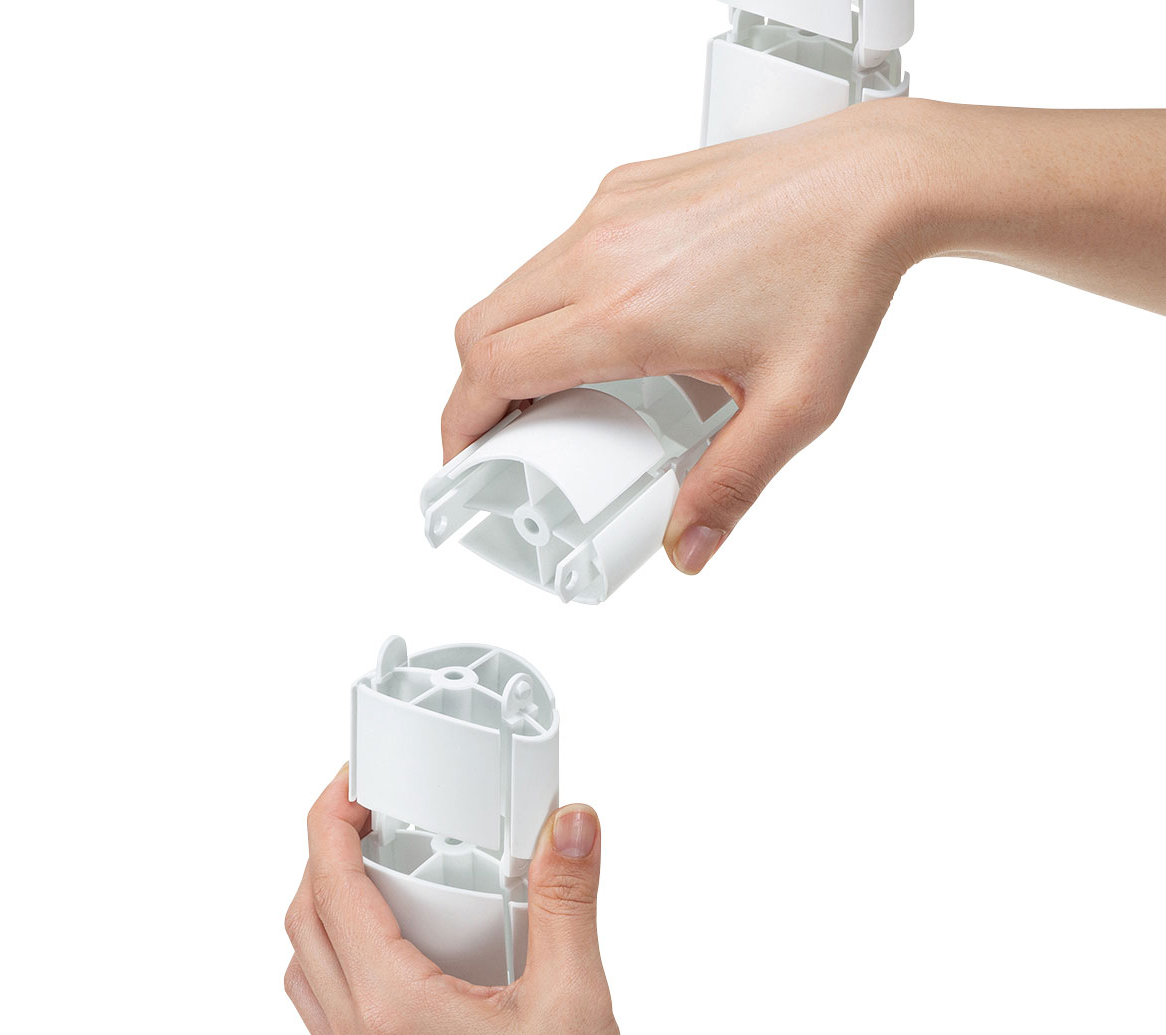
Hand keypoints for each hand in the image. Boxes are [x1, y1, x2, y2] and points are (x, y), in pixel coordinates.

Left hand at [284, 769, 749, 1034]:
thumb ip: (569, 897)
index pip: (332, 886)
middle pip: (304, 923)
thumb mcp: (575, 994)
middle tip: (365, 822)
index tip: (348, 786)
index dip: (331, 820)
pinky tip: (383, 969)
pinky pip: (321, 1019)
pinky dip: (332, 970)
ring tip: (370, 886)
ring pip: (303, 974)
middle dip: (324, 857)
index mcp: (394, 1007)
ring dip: (320, 916)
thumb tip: (570, 828)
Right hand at [441, 99, 1165, 576]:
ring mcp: (608, 211)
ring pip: (512, 286)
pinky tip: (604, 327)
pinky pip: (556, 250)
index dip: (462, 424)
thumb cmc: (840, 278)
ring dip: (512, 343)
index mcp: (624, 315)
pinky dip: (551, 298)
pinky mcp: (626, 187)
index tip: (464, 458)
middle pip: (480, 329)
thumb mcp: (793, 408)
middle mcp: (601, 253)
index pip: (492, 371)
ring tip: (557, 389)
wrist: (877, 180)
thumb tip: (688, 549)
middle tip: (502, 435)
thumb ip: (731, 487)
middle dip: (473, 392)